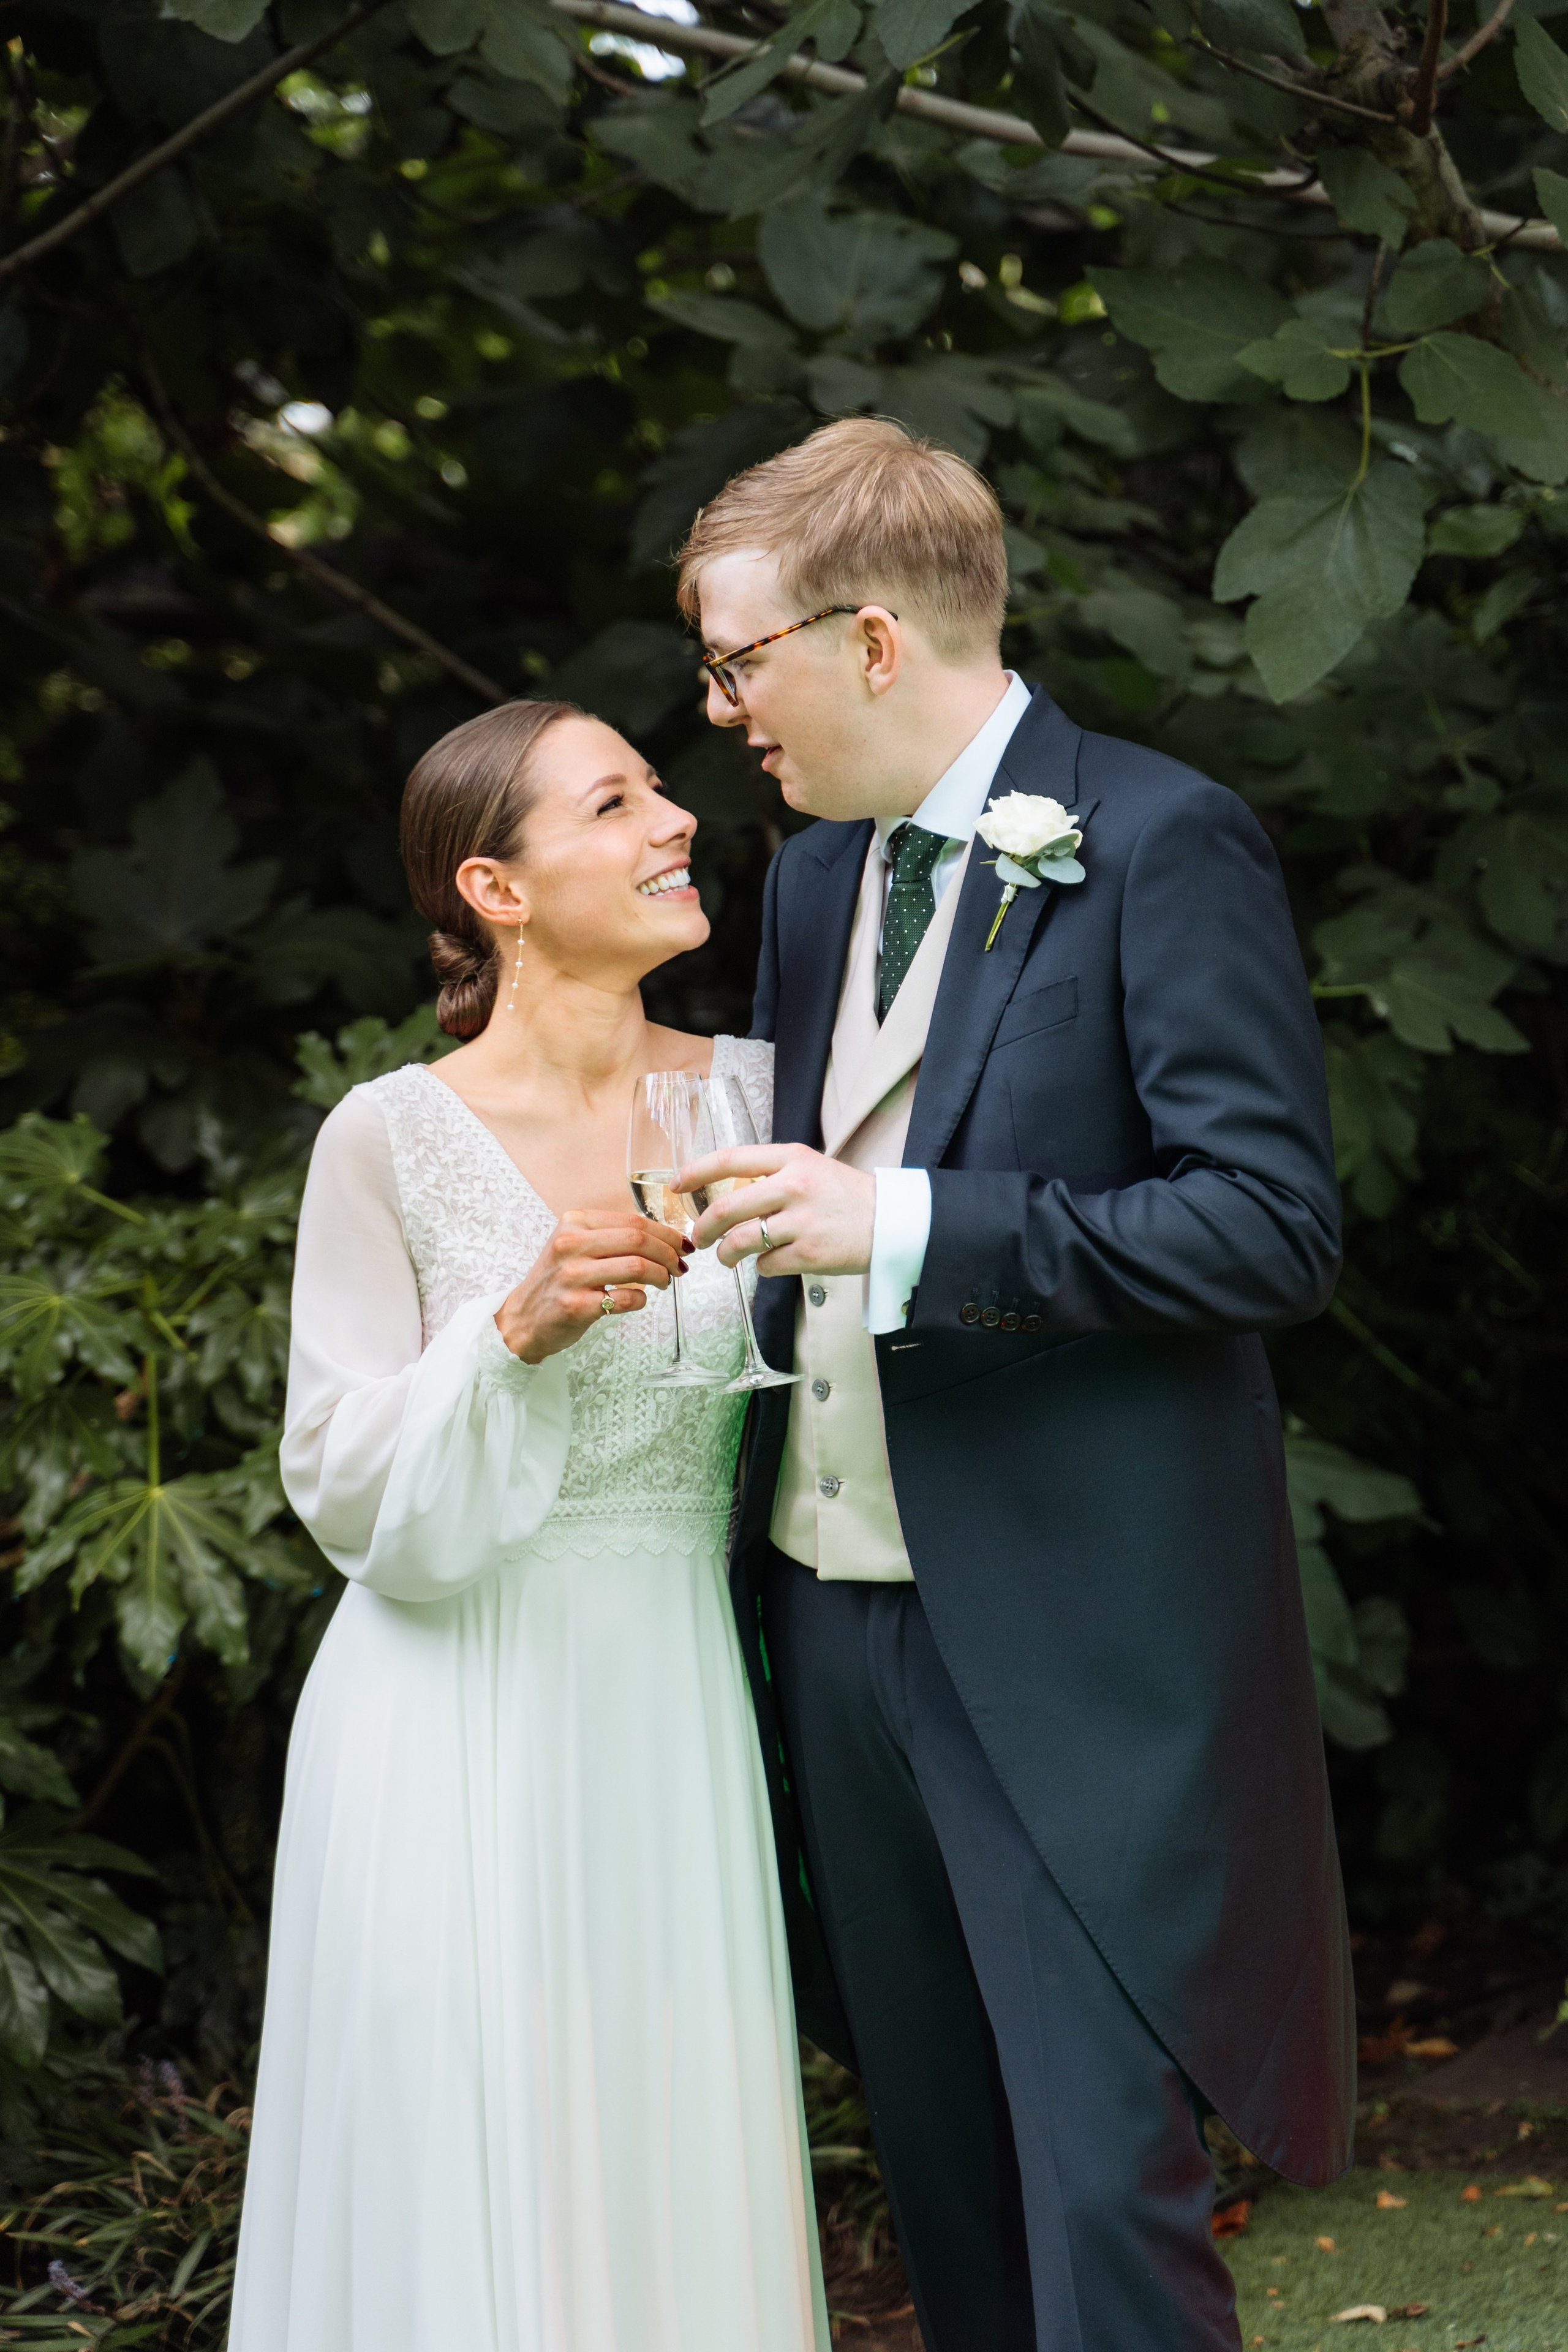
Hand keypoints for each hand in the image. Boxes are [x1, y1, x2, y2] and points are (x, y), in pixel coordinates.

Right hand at [496, 1210, 688, 1363]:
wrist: (524, 1318)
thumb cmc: (558, 1281)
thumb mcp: (575, 1245)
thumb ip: (612, 1236)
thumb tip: (664, 1236)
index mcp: (574, 1222)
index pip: (633, 1221)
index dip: (666, 1233)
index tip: (682, 1244)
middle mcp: (570, 1244)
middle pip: (638, 1240)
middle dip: (668, 1253)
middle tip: (680, 1266)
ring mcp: (572, 1275)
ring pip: (637, 1267)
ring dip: (661, 1275)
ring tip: (665, 1282)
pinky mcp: (576, 1306)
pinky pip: (627, 1299)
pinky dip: (642, 1299)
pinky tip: (639, 1300)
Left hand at [676, 1144, 874, 1276]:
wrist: (892, 1222)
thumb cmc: (846, 1197)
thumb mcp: (811, 1168)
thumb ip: (772, 1174)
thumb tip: (725, 1192)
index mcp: (791, 1158)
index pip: (729, 1159)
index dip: (695, 1172)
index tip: (676, 1184)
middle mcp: (793, 1185)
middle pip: (726, 1207)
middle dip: (704, 1227)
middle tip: (700, 1236)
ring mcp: (801, 1221)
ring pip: (740, 1241)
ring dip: (726, 1254)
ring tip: (728, 1257)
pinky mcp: (809, 1252)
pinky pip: (766, 1265)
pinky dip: (763, 1268)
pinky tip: (774, 1262)